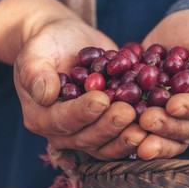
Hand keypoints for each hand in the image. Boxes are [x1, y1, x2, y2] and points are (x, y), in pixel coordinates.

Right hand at [0, 0, 146, 159]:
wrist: (68, 42)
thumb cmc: (49, 44)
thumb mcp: (36, 51)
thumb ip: (35, 72)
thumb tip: (44, 94)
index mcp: (41, 116)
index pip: (61, 120)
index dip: (81, 112)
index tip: (101, 99)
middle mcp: (63, 131)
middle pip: (86, 137)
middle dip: (108, 126)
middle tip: (128, 112)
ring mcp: (86, 131)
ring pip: (105, 144)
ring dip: (125, 137)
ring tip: (144, 125)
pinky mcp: (106, 126)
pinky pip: (120, 136)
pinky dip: (136, 133)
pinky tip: (153, 123)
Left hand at [137, 9, 188, 158]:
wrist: (178, 36)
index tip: (173, 105)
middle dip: (169, 126)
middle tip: (146, 120)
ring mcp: (187, 122)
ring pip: (174, 138)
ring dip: (155, 140)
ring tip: (136, 138)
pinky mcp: (167, 123)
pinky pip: (156, 136)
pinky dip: (142, 139)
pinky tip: (126, 139)